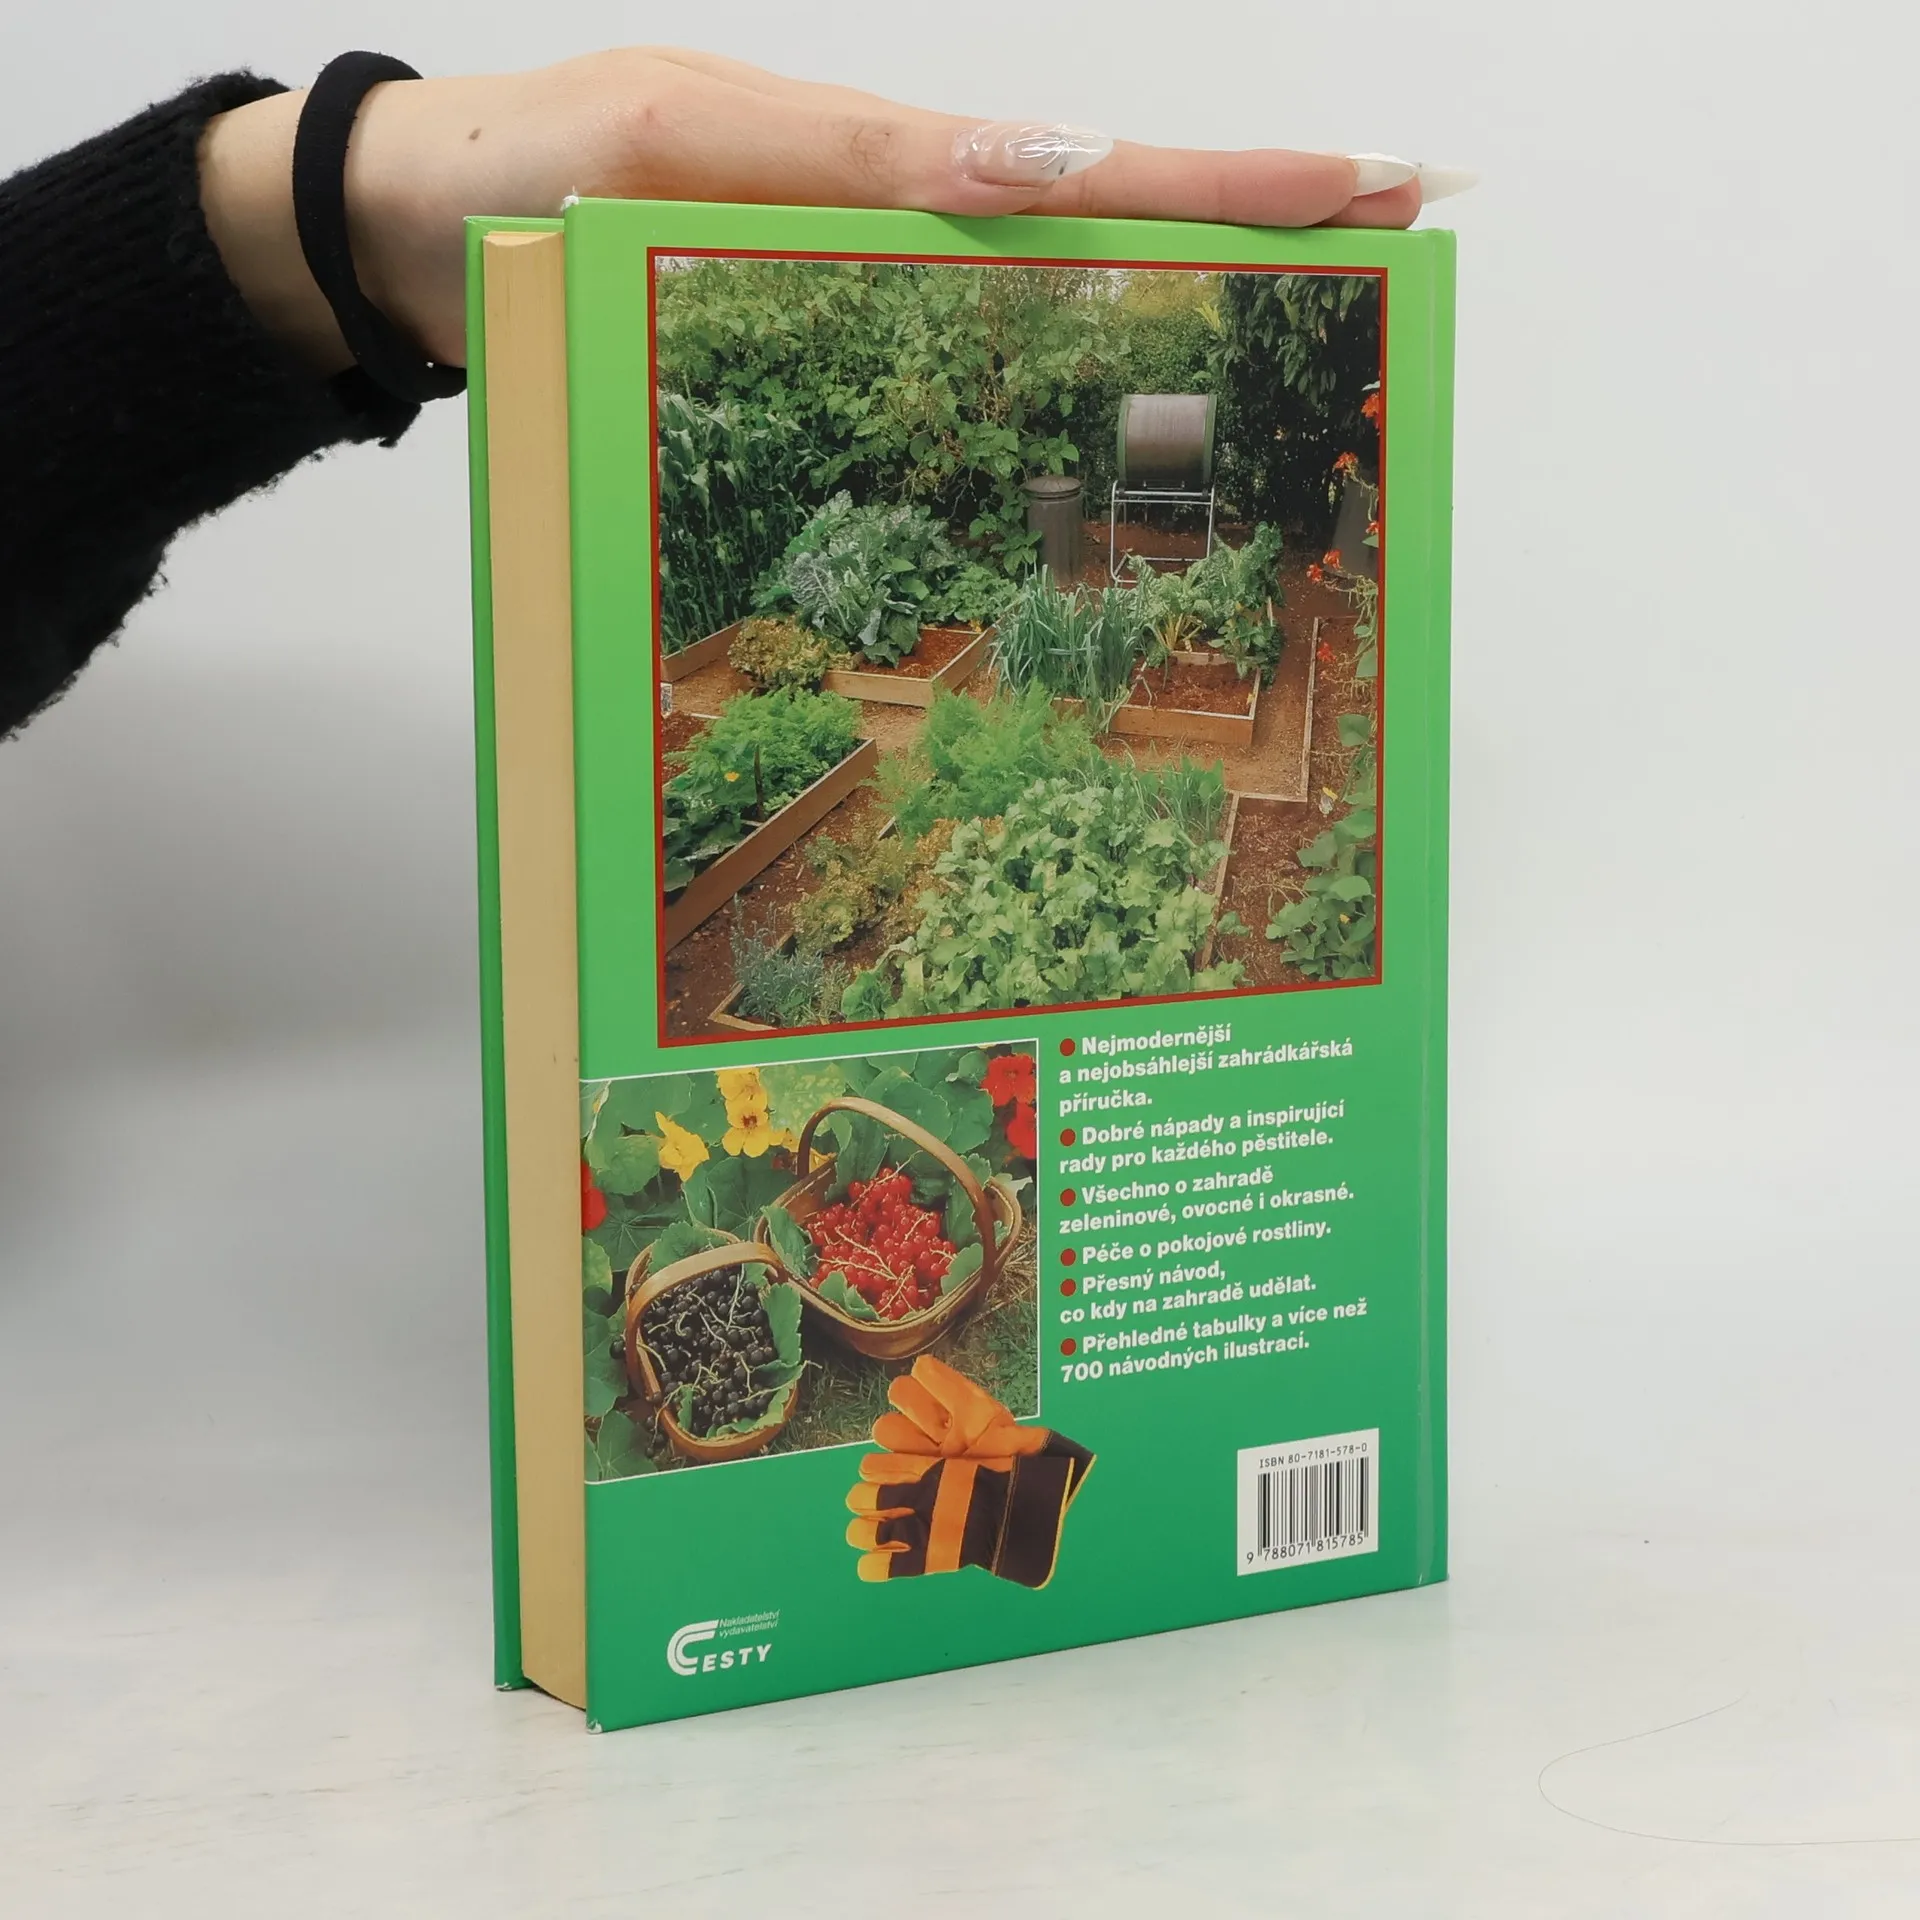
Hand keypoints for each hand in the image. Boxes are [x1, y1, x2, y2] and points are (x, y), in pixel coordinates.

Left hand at [199, 47, 1461, 376]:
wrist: (426, 243)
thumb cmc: (532, 177)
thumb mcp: (680, 137)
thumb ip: (845, 157)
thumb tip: (1030, 173)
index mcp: (885, 164)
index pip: (1093, 170)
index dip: (1230, 181)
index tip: (1371, 185)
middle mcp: (901, 229)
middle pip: (1109, 223)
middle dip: (1259, 222)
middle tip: (1403, 228)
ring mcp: (870, 296)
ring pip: (1053, 303)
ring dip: (1185, 310)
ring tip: (1316, 321)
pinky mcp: (824, 352)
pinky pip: (956, 374)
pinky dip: (1053, 394)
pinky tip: (1120, 424)